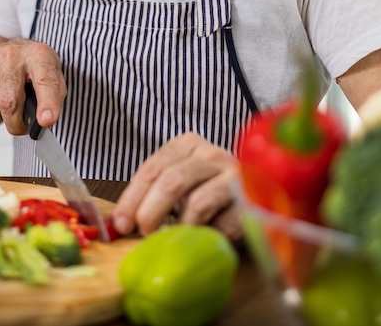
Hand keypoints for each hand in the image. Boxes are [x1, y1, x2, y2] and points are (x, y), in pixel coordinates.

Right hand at [0, 39, 66, 135]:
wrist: (11, 48)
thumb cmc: (35, 64)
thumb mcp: (54, 74)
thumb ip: (55, 96)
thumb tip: (46, 121)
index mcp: (39, 54)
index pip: (44, 81)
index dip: (47, 103)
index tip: (46, 121)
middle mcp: (13, 54)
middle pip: (10, 101)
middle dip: (16, 122)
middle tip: (22, 128)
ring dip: (6, 111)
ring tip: (13, 96)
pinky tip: (0, 90)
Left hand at [112, 132, 241, 239]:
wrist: (260, 190)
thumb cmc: (209, 187)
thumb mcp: (179, 179)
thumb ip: (152, 192)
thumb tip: (120, 221)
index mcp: (187, 144)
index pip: (152, 168)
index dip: (132, 198)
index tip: (120, 223)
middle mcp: (211, 154)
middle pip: (171, 182)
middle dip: (150, 212)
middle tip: (143, 232)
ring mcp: (234, 175)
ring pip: (196, 203)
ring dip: (180, 227)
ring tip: (176, 236)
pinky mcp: (251, 200)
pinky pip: (222, 224)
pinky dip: (209, 235)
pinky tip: (208, 233)